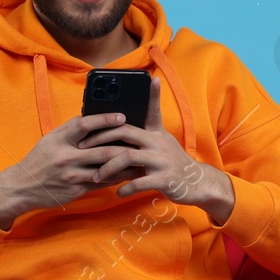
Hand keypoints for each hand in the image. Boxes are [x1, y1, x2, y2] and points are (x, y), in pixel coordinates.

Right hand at [0, 110, 150, 229]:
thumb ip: (71, 131)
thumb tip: (95, 118)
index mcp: (59, 139)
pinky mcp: (75, 190)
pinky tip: (128, 175)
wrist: (22, 187)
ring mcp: (71, 175)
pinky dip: (116, 178)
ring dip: (125, 166)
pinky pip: (101, 184)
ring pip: (105, 169)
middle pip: (101, 150)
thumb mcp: (51, 140)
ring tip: (141, 160)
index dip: (104, 119)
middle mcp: (65, 156)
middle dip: (124, 146)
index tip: (122, 117)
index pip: (84, 125)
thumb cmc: (39, 160)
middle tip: (142, 142)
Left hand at [76, 76, 234, 220]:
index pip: (149, 110)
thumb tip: (120, 126)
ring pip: (127, 157)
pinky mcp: (164, 179)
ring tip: (96, 177)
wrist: (197, 183)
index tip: (140, 86)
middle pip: (125, 132)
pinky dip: (125, 188)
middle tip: (82, 148)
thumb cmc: (173, 163)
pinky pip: (138, 182)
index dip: (147, 96)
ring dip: (107, 168)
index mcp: (156, 133)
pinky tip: (118, 193)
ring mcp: (162, 160)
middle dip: (100, 139)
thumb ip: (145, 133)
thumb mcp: (162, 142)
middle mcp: (158, 142)